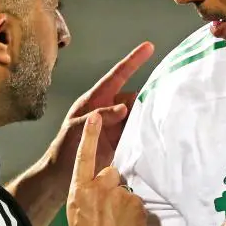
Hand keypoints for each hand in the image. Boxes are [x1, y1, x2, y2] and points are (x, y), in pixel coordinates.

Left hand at [49, 41, 154, 178]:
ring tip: (164, 117)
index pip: (117, 76)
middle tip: (164, 99)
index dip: (133, 61)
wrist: (61, 179)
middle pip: (133, 97)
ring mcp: (116, 126)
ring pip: (138, 115)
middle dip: (147, 97)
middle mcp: (108, 110)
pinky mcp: (121, 142)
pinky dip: (146, 132)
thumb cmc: (64, 150)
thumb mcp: (77, 129)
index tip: (149, 47)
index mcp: (95, 100)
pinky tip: (158, 133)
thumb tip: (124, 108)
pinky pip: (138, 132)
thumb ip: (99, 117)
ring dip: (148, 116)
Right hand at [67, 113, 147, 225]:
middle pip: (110, 173)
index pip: (84, 156)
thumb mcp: (75, 218)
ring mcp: (120, 194)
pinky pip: (137, 204)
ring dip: (123, 203)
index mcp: (79, 190)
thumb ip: (84, 199)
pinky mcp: (137, 204)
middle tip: (109, 211)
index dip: (90, 136)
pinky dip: (134, 214)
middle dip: (112, 186)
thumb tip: (92, 195)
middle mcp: (100, 187)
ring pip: (125, 192)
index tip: (95, 116)